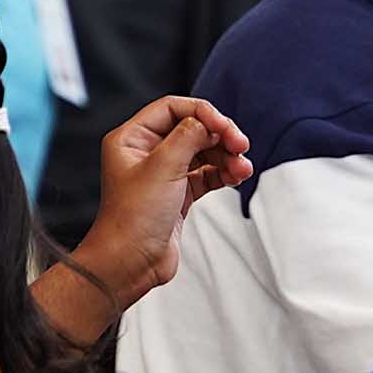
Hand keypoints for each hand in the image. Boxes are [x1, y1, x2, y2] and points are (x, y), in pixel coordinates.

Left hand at [80, 96, 254, 299]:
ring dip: (226, 156)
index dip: (201, 113)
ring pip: (203, 152)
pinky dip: (223, 173)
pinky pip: (206, 174)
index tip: (223, 126)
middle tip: (240, 144)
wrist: (130, 263)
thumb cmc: (132, 220)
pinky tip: (237, 175)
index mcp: (131, 139)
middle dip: (219, 135)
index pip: (171, 109)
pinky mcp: (178, 193)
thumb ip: (187, 137)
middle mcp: (146, 152)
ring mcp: (164, 173)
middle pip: (191, 128)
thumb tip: (208, 121)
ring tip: (242, 167)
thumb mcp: (162, 168)